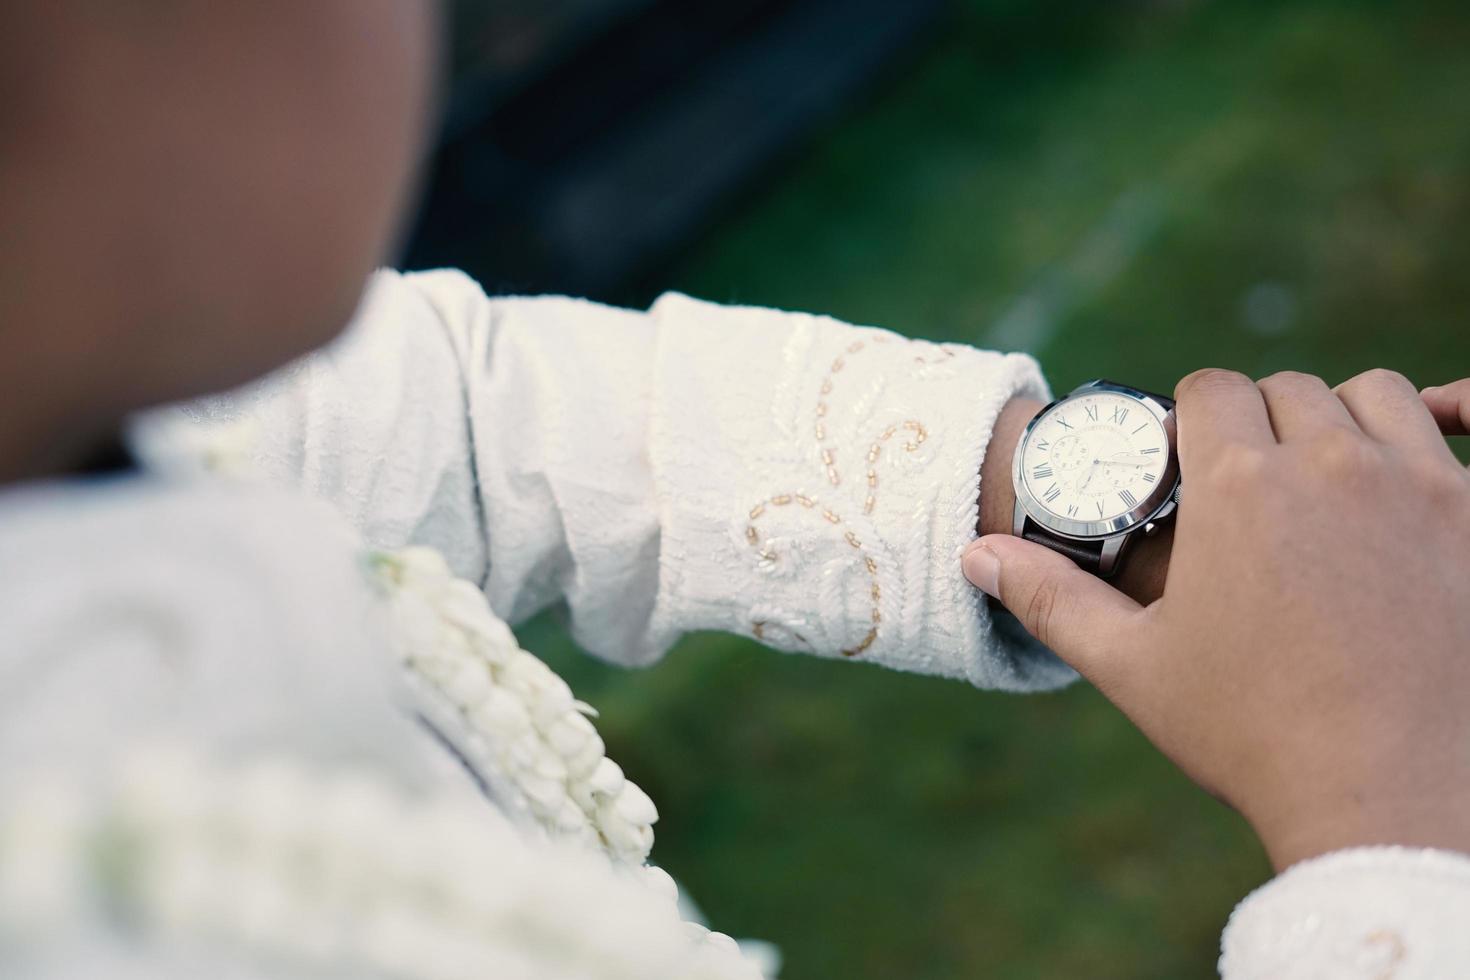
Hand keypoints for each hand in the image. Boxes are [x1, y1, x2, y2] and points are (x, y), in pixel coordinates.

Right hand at [965, 369, 1469, 869]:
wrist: (1394, 797)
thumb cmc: (1252, 733)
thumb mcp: (1133, 668)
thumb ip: (1051, 599)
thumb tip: (975, 555)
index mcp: (1237, 485)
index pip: (1210, 389)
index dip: (1191, 417)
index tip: (1189, 460)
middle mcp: (1327, 462)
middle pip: (1286, 389)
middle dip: (1258, 420)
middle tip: (1248, 485)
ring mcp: (1414, 482)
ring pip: (1371, 396)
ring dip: (1337, 418)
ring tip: (1321, 477)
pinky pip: (1449, 433)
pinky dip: (1424, 438)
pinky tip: (1404, 485)